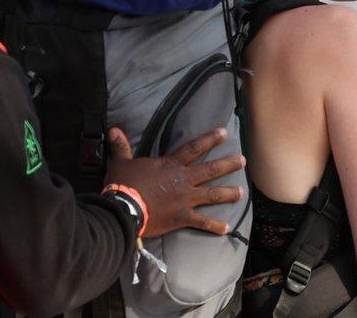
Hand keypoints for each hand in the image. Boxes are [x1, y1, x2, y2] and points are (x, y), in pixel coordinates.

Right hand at [104, 126, 244, 237]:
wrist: (124, 208)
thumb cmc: (123, 184)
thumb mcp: (121, 162)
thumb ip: (121, 146)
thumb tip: (114, 129)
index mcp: (169, 165)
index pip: (193, 148)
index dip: (209, 139)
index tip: (224, 132)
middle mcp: (182, 180)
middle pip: (209, 170)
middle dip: (227, 164)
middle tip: (242, 160)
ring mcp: (184, 199)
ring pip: (211, 194)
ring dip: (228, 193)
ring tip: (242, 192)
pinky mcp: (182, 217)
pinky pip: (202, 222)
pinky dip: (215, 226)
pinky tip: (227, 228)